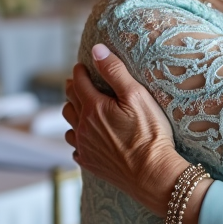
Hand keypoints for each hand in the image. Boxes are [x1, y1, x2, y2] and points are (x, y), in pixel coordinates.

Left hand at [63, 44, 185, 217]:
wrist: (152, 174)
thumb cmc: (150, 133)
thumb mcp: (136, 95)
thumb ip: (114, 71)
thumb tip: (96, 50)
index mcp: (93, 107)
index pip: (78, 82)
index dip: (79, 71)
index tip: (81, 65)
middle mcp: (83, 127)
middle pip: (70, 102)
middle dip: (73, 89)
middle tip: (77, 82)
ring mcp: (85, 147)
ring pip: (69, 125)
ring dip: (73, 113)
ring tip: (80, 108)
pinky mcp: (90, 163)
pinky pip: (76, 147)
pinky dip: (78, 138)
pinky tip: (86, 137)